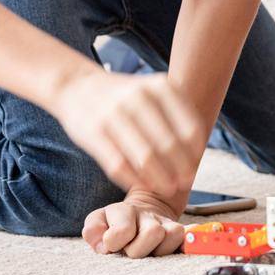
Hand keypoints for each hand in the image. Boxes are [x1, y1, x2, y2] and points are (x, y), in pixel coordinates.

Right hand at [50, 69, 200, 195]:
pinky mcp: (94, 133)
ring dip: (161, 179)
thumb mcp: (152, 90)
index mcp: (159, 86)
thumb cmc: (124, 96)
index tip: (195, 167)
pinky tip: (143, 186)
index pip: (189, 128)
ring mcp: (114, 114)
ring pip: (145, 158)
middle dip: (181, 169)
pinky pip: (120, 165)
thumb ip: (174, 113)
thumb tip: (197, 153)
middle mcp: (138, 97)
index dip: (195, 153)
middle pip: (169, 145)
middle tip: (185, 183)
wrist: (77, 86)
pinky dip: (135, 179)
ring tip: (168, 188)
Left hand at [82, 188, 187, 257]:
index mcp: (124, 211)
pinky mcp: (181, 232)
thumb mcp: (98, 223)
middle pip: (153, 234)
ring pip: (174, 235)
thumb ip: (93, 230)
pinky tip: (182, 250)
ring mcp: (166, 222)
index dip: (115, 243)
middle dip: (139, 250)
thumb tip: (103, 245)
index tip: (112, 246)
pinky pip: (191, 236)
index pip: (123, 231)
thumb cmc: (114, 224)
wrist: (140, 213)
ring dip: (161, 250)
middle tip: (131, 250)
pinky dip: (188, 244)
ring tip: (149, 252)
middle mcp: (147, 214)